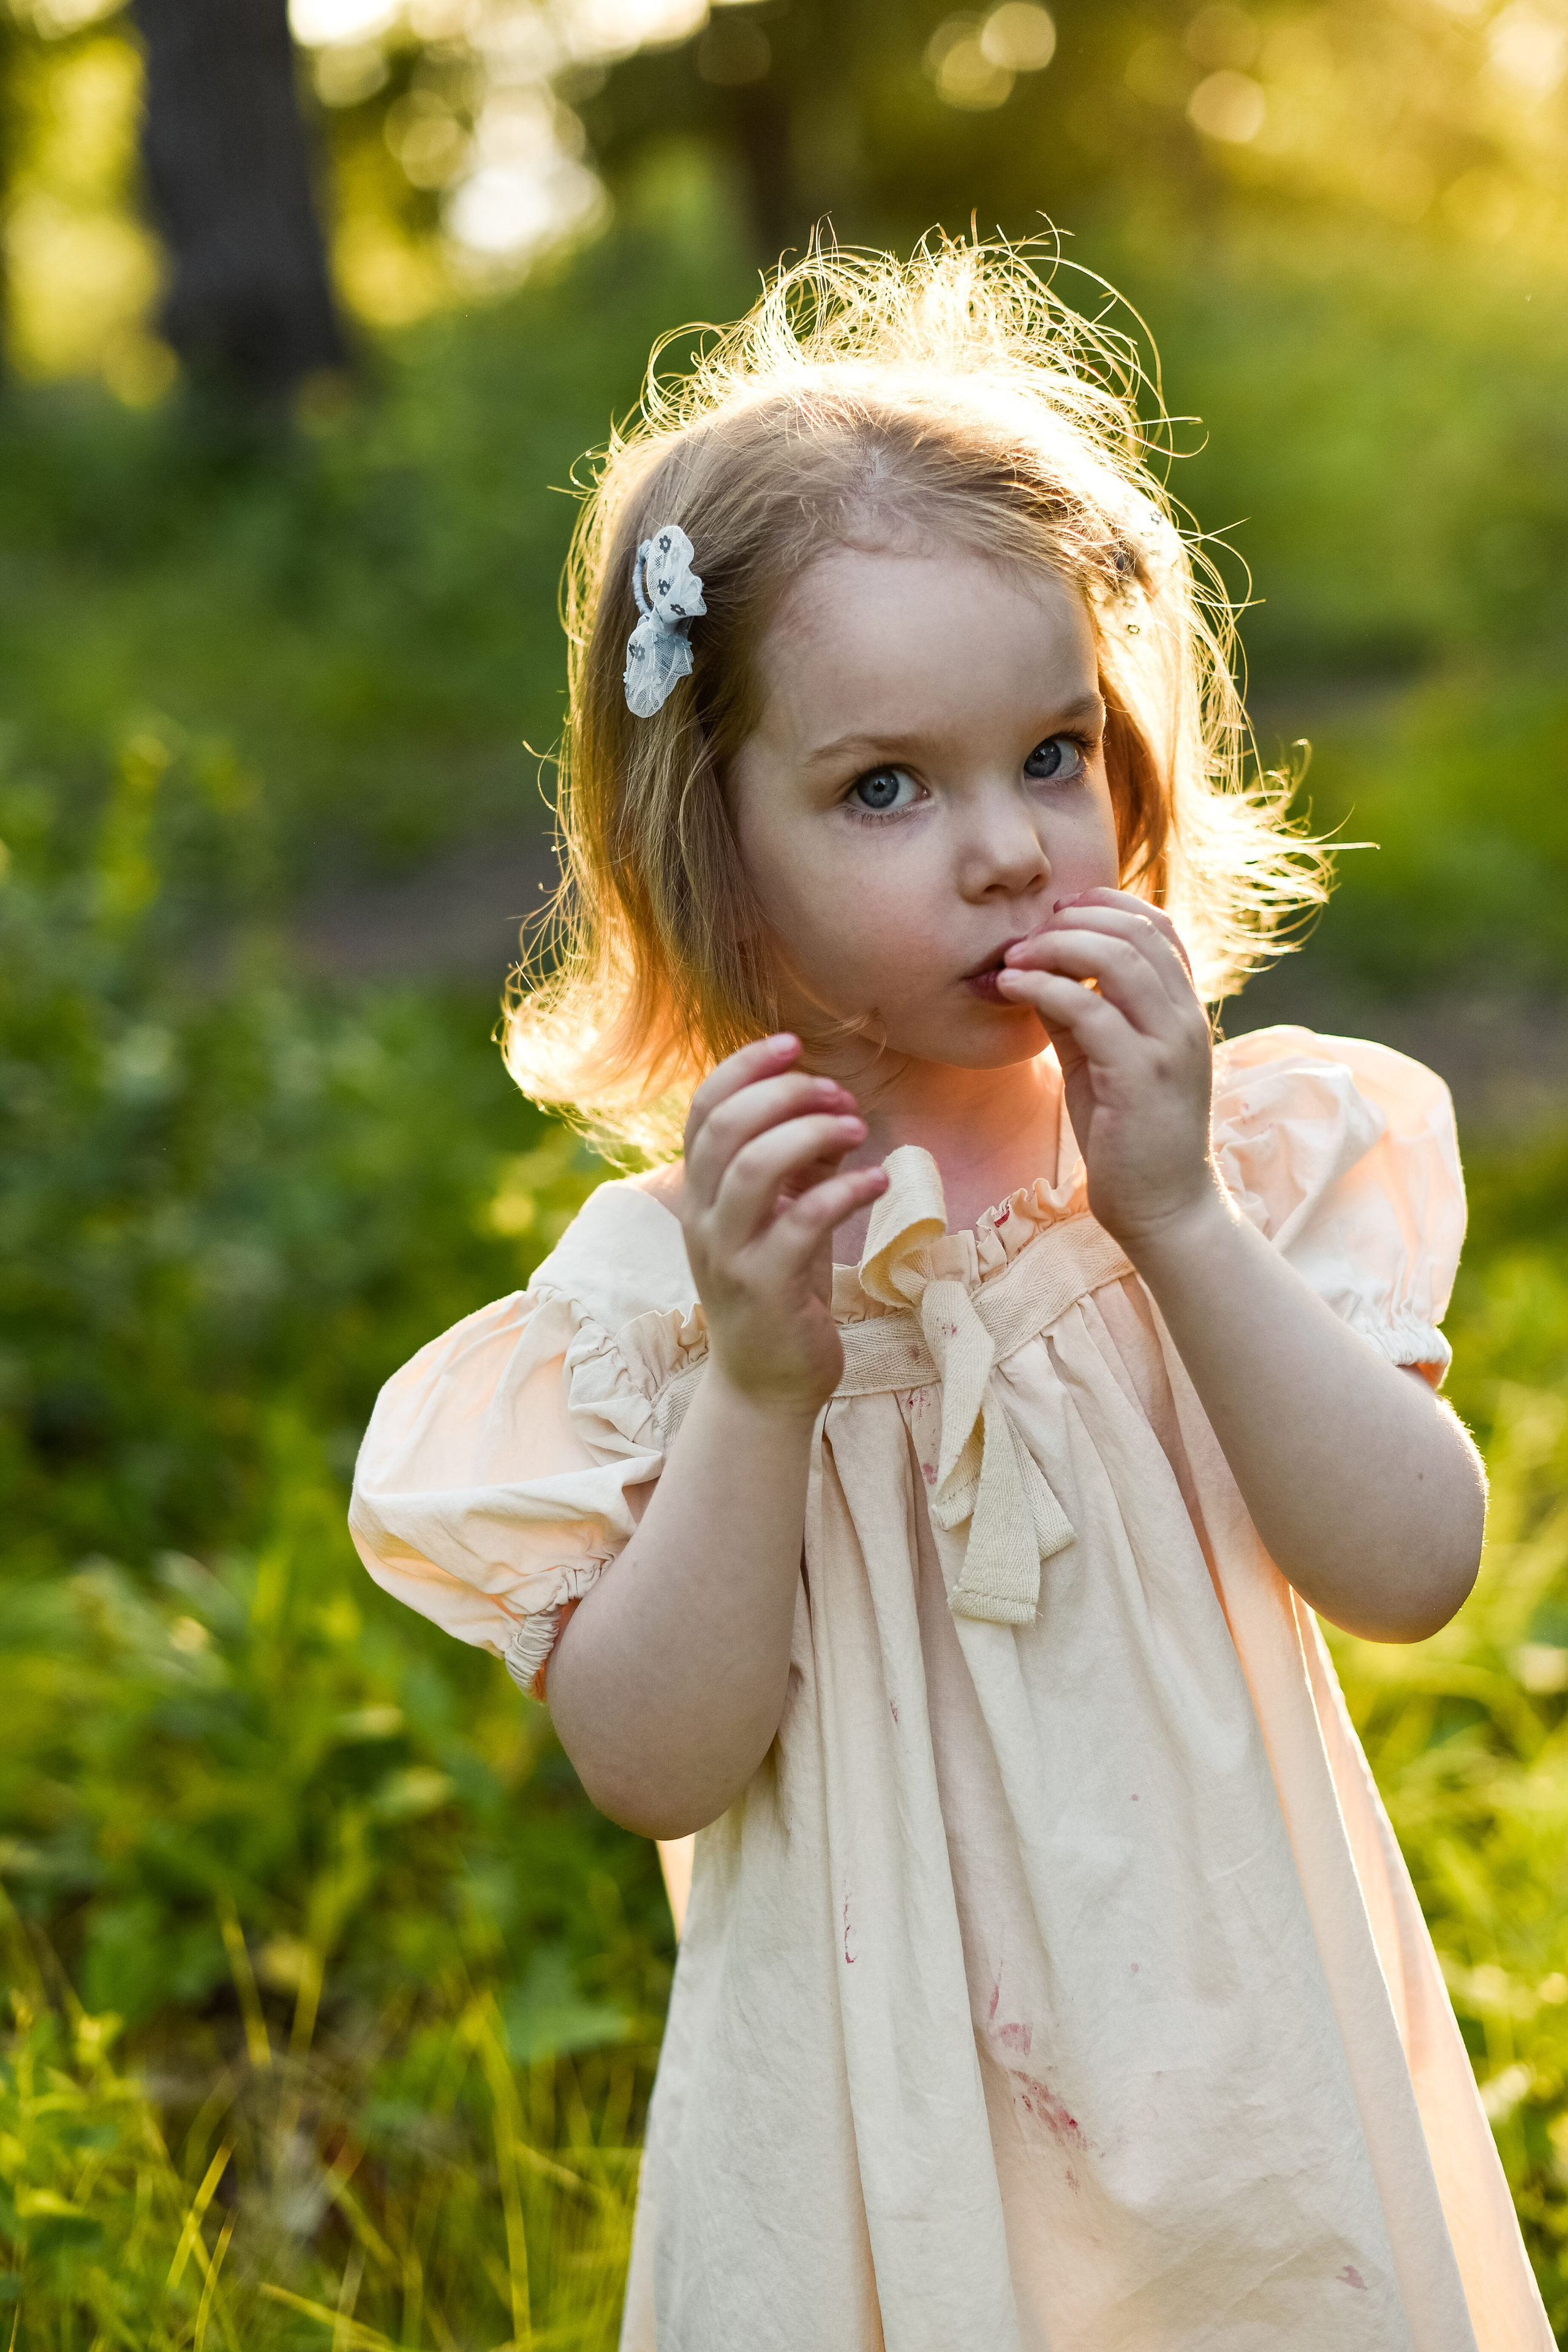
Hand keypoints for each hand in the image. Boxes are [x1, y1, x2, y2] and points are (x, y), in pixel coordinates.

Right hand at [680, 1036, 889, 1415]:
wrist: (768, 1383)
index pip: (703, 1109)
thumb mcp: (786, 1216)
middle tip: (837, 1092)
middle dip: (783, 1093)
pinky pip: (799, 1223)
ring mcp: (729, 1254)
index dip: (744, 1067)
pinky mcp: (765, 1288)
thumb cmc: (782, 1291)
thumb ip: (801, 1164)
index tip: (793, 1044)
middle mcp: (704, 1217)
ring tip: (856, 1127)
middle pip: (725, 1127)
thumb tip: (835, 1109)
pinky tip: (875, 1181)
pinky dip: (842, 1191)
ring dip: (810, 1133)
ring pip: (752, 1168)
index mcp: (701, 1192)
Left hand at [995, 889, 1218, 1255]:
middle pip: (1135, 931)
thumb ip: (1077, 1014)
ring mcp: (1167, 1045)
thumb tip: (1034, 970)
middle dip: (1071, 922)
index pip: (1158, 926)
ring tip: (1013, 958)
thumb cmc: (1128, 1137)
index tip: (1055, 912)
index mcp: (1182, 1010)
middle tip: (1023, 937)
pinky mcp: (1139, 1076)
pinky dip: (1043, 987)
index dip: (1106, 904)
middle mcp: (1184, 1018)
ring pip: (1116, 959)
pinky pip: (1089, 1009)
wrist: (1163, 1208)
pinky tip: (1011, 988)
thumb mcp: (1100, 1062)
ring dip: (1055, 947)